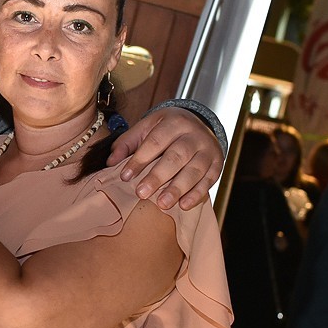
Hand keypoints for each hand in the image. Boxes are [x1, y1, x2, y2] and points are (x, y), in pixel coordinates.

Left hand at [108, 107, 224, 209]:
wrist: (199, 124)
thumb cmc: (167, 128)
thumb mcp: (147, 127)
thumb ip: (128, 143)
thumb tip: (111, 161)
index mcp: (174, 122)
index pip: (155, 142)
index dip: (140, 159)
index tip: (126, 176)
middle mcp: (194, 135)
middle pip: (176, 156)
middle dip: (158, 176)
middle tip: (142, 193)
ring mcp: (208, 150)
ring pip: (194, 170)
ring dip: (178, 189)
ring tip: (162, 203)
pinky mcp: (217, 164)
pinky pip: (209, 180)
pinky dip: (197, 194)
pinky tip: (183, 205)